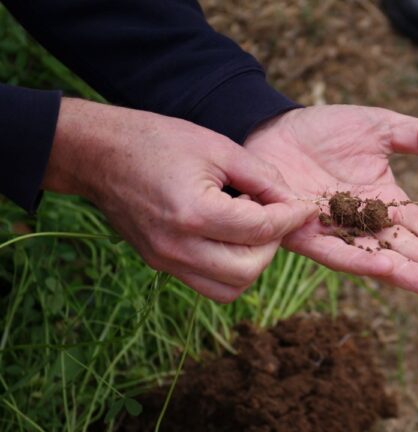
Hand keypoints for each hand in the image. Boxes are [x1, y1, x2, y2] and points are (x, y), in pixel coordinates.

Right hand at [43, 99, 315, 301]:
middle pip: (250, 269)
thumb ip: (262, 176)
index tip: (304, 207)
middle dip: (272, 244)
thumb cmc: (158, 141)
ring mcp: (166, 261)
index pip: (261, 230)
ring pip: (231, 288)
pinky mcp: (161, 265)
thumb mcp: (218, 147)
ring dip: (253, 262)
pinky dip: (231, 269)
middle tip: (272, 216)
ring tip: (250, 228)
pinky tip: (231, 238)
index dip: (291, 218)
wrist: (98, 154)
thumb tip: (292, 201)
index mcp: (193, 212)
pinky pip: (210, 285)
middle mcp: (178, 246)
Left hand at [244, 105, 417, 295]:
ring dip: (405, 271)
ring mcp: (337, 232)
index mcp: (386, 202)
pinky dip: (360, 260)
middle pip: (407, 248)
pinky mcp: (305, 233)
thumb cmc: (326, 130)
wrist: (274, 128)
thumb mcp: (380, 128)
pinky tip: (387, 267)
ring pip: (376, 256)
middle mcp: (365, 224)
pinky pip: (336, 251)